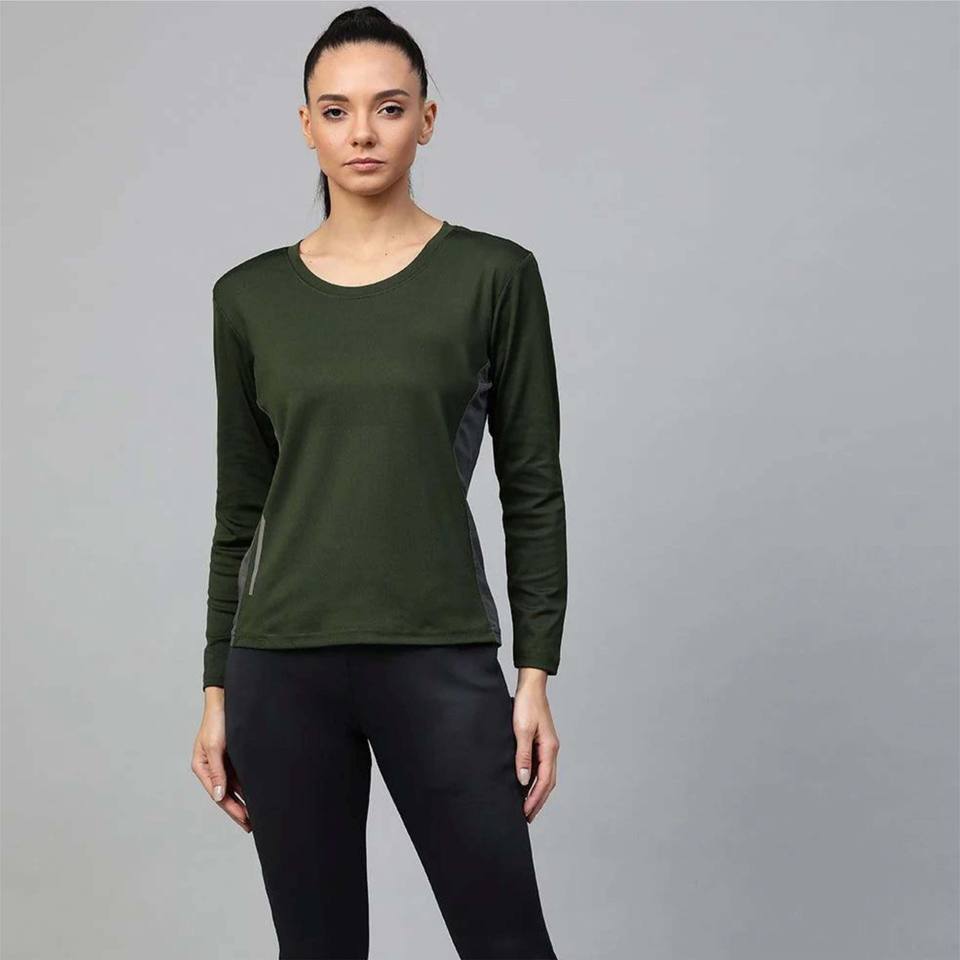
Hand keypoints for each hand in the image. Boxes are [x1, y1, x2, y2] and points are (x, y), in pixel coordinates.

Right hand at [191, 688, 251, 832]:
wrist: (227, 698)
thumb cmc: (218, 721)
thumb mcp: (215, 747)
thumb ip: (217, 772)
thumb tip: (219, 796)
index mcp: (202, 767)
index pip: (219, 795)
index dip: (232, 809)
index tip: (246, 821)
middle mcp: (212, 767)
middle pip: (227, 794)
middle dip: (239, 810)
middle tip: (253, 826)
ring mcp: (224, 761)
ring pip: (235, 786)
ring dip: (245, 799)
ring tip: (258, 814)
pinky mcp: (234, 755)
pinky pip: (242, 774)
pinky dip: (249, 785)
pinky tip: (258, 794)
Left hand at [512, 670, 558, 822]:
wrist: (531, 686)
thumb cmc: (526, 705)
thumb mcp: (521, 731)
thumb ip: (523, 756)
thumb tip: (522, 780)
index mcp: (549, 748)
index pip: (544, 781)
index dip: (535, 799)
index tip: (526, 813)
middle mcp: (551, 749)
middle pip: (547, 782)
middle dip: (538, 801)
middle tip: (527, 817)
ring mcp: (547, 746)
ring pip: (544, 775)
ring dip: (536, 791)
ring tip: (526, 806)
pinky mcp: (541, 742)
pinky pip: (539, 766)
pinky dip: (533, 779)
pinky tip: (524, 784)